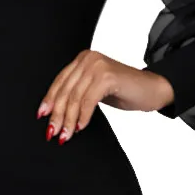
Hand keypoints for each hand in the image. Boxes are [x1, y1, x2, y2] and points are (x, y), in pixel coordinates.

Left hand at [36, 51, 172, 139]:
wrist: (152, 88)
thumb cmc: (124, 90)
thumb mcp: (95, 89)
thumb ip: (78, 93)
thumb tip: (55, 113)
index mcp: (82, 59)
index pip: (60, 82)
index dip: (49, 100)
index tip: (41, 116)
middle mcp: (88, 59)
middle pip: (65, 91)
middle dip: (57, 114)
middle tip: (52, 133)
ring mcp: (98, 66)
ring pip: (75, 98)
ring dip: (68, 120)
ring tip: (66, 135)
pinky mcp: (107, 76)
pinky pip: (88, 100)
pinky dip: (83, 116)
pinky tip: (81, 127)